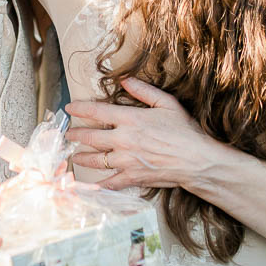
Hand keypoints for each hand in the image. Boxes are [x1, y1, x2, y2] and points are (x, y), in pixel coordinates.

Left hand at [67, 77, 229, 190]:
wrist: (196, 160)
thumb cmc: (184, 131)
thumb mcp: (167, 103)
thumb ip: (144, 91)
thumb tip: (126, 80)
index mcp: (130, 119)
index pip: (97, 112)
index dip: (80, 109)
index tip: (70, 108)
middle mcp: (123, 140)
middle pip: (91, 137)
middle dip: (76, 135)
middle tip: (69, 134)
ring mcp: (126, 161)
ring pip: (96, 160)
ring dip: (82, 158)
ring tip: (75, 157)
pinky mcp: (132, 177)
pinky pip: (110, 182)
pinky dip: (98, 185)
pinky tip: (91, 185)